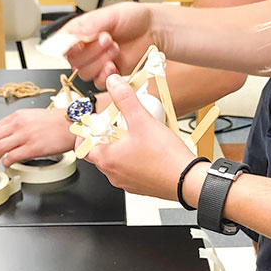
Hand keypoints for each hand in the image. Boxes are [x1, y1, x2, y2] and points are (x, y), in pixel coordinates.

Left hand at [0, 109, 73, 167]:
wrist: (72, 124)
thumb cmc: (58, 121)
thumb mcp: (33, 116)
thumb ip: (20, 125)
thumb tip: (11, 135)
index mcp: (18, 116)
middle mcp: (19, 125)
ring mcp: (25, 136)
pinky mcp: (32, 148)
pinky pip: (12, 156)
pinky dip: (6, 162)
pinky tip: (7, 164)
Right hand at [63, 3, 154, 87]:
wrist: (153, 31)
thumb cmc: (134, 18)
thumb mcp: (110, 14)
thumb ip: (88, 24)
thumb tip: (69, 34)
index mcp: (80, 32)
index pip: (61, 43)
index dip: (68, 45)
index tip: (80, 41)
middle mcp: (85, 49)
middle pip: (73, 61)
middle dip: (92, 51)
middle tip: (108, 39)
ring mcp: (96, 63)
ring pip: (84, 73)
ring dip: (101, 61)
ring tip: (115, 48)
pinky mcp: (108, 75)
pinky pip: (98, 83)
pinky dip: (106, 75)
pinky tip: (115, 64)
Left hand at [81, 74, 198, 200]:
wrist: (188, 181)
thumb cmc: (165, 157)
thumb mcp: (142, 120)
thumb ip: (125, 99)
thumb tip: (114, 84)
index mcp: (107, 159)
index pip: (82, 147)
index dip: (86, 133)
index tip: (95, 123)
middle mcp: (113, 174)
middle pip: (99, 152)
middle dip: (106, 137)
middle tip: (118, 124)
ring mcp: (127, 182)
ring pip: (116, 161)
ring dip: (121, 147)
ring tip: (135, 134)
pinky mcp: (140, 186)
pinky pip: (130, 170)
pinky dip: (133, 158)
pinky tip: (148, 148)